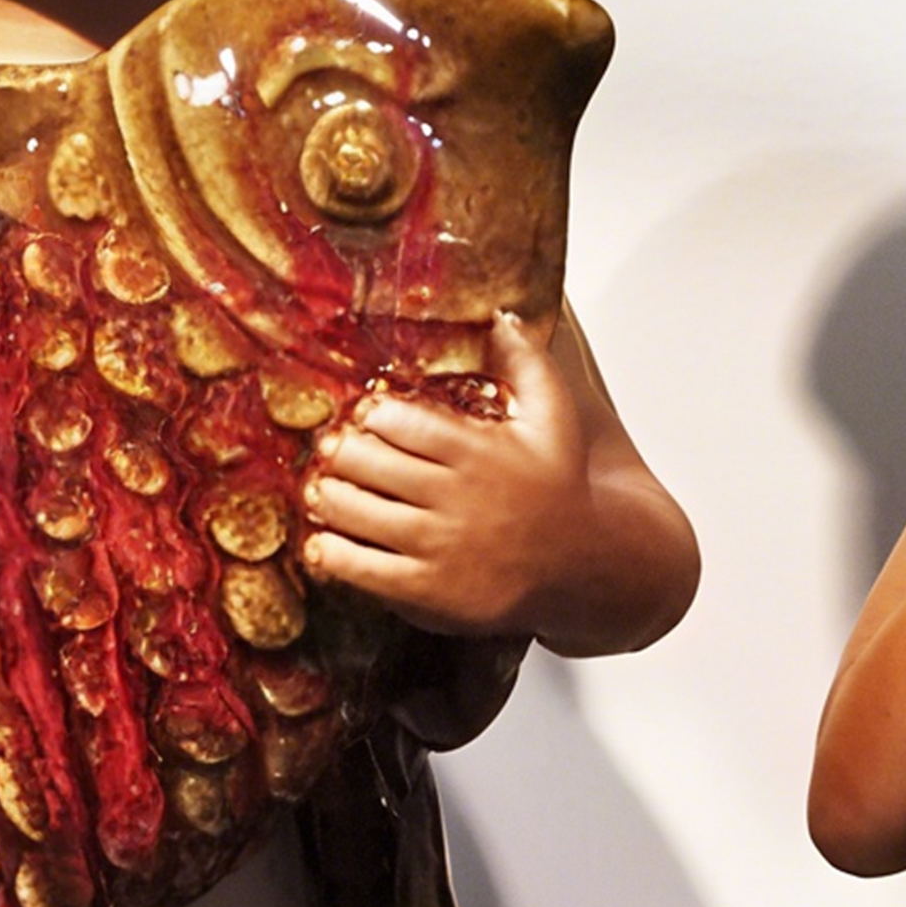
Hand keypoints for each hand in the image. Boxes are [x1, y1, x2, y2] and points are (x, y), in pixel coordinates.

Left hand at [302, 312, 588, 635]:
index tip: (363, 417)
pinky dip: (329, 552)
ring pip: (353, 511)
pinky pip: (359, 567)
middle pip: (363, 462)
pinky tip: (322, 542)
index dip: (367, 415)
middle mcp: (453, 496)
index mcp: (475, 450)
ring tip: (322, 489)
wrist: (583, 568)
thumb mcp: (554, 420)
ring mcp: (438, 545)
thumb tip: (502, 316)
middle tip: (330, 450)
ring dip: (326, 496)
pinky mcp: (428, 591)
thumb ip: (527, 363)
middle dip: (338, 452)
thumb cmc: (560, 491)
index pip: (395, 420)